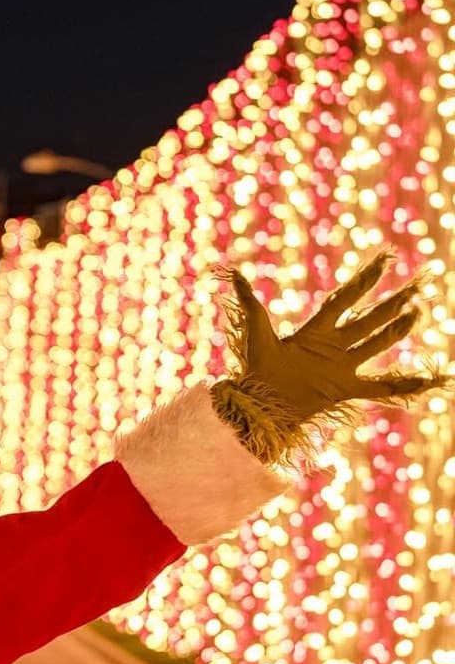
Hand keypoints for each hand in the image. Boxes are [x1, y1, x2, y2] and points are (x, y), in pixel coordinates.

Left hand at [212, 251, 449, 461]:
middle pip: (370, 319)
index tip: (387, 259)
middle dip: (394, 302)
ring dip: (398, 330)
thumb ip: (250, 302)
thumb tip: (234, 273)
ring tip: (418, 312)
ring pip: (377, 344)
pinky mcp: (344, 388)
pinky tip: (428, 381)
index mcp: (315, 330)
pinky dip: (404, 386)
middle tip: (419, 284)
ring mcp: (341, 367)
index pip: (347, 298)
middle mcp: (333, 346)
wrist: (257, 404)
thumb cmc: (254, 369)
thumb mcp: (255, 332)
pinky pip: (380, 387)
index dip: (366, 279)